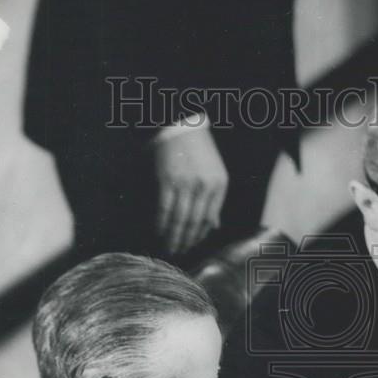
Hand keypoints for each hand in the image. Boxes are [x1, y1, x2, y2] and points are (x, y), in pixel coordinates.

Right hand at [155, 127, 228, 254]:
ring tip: (170, 247)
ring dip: (173, 236)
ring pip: (179, 219)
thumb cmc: (200, 151)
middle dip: (186, 241)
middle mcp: (203, 187)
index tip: (192, 245)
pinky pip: (164, 208)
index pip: (209, 218)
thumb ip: (216, 201)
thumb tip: (214, 226)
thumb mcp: (217, 174)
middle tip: (179, 252)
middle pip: (194, 222)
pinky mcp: (167, 180)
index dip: (200, 235)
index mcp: (218, 185)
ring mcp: (185, 184)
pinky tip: (159, 231)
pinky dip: (161, 223)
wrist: (182, 126)